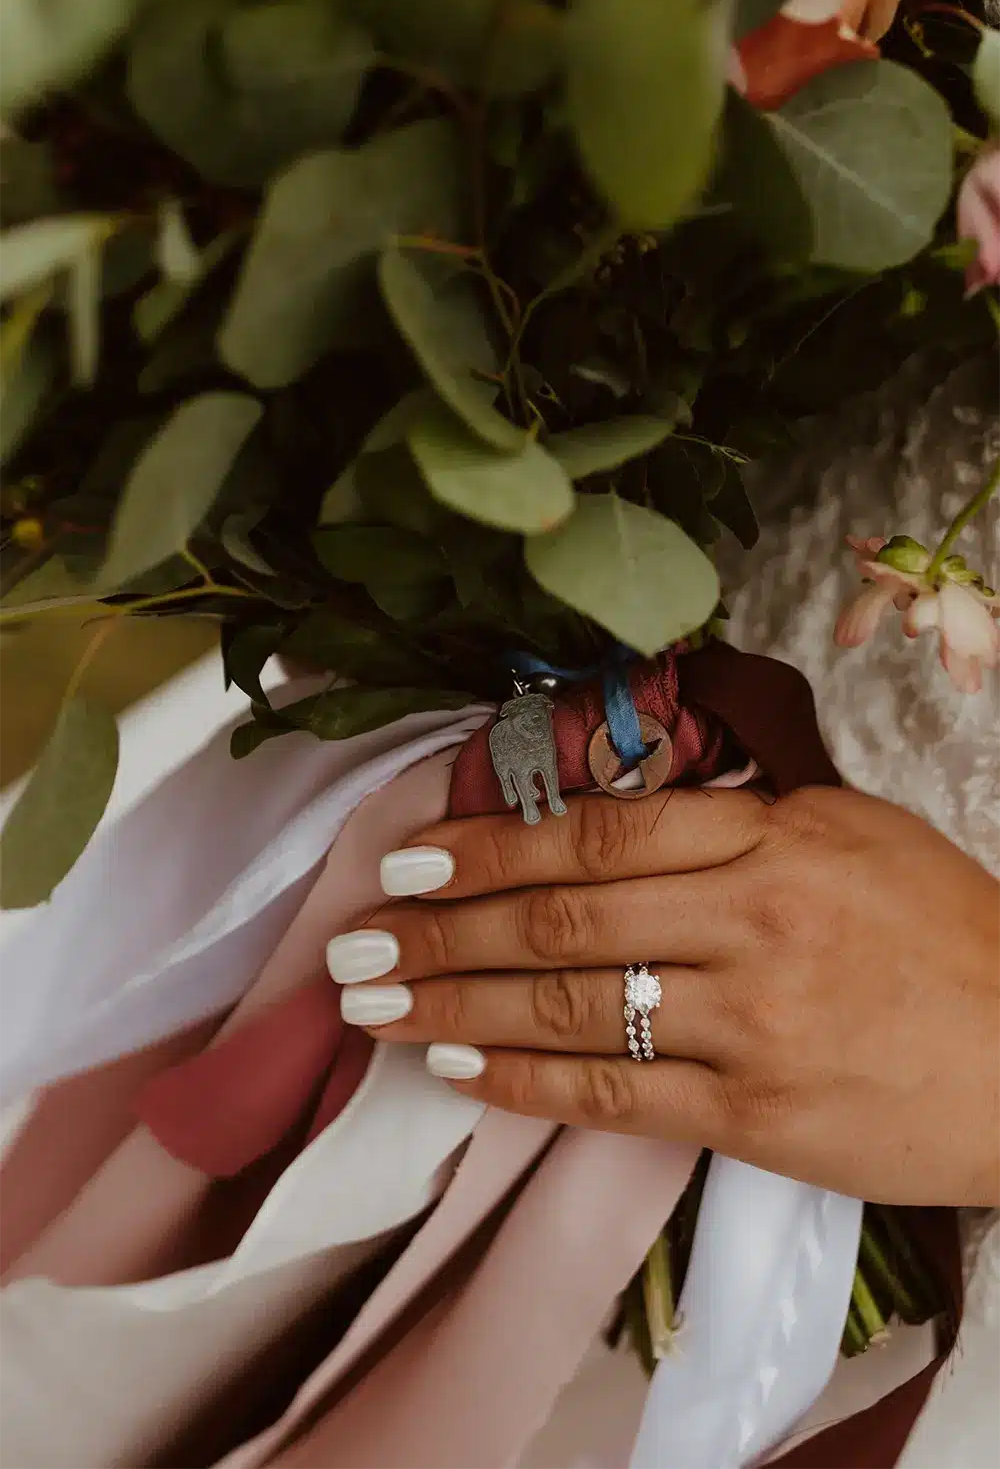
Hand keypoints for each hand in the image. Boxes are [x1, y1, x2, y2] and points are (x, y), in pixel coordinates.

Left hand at [327, 786, 999, 1204]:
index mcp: (774, 835)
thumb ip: (735, 817)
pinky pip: (613, 1095)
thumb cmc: (947, 934)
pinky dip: (526, 1081)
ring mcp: (750, 1022)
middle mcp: (751, 919)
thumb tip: (614, 813)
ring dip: (456, 1003)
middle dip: (440, 929)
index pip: (595, 835)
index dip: (486, 846)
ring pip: (569, 1004)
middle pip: (560, 918)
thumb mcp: (851, 832)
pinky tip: (460, 1069)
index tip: (404, 859)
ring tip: (375, 1008)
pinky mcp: (755, 1115)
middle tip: (354, 943)